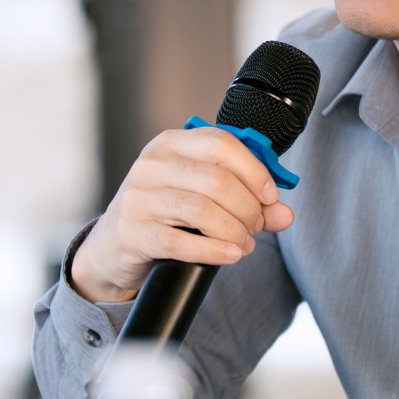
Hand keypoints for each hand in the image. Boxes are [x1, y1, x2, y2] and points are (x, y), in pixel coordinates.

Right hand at [71, 127, 295, 303]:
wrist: (113, 246)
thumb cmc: (165, 214)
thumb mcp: (202, 197)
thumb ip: (246, 201)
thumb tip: (285, 215)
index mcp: (171, 143)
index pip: (222, 144)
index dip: (254, 171)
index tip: (271, 196)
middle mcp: (152, 165)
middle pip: (216, 180)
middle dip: (247, 208)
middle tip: (256, 226)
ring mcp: (138, 198)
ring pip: (202, 210)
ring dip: (234, 231)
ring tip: (243, 243)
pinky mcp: (133, 232)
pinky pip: (181, 242)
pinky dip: (214, 251)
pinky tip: (231, 255)